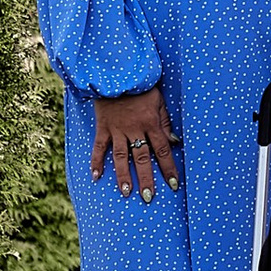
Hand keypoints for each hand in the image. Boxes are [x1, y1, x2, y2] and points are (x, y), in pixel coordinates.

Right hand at [90, 83, 177, 200]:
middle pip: (142, 158)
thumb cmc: (142, 87)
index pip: (163, 151)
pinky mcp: (103, 127)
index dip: (168, 169)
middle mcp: (135, 130)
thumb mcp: (159, 101)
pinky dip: (96, 161)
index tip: (173, 185)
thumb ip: (166, 122)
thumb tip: (174, 143)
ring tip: (126, 192)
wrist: (117, 73)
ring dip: (123, 175)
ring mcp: (117, 130)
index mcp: (151, 124)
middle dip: (146, 179)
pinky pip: (99, 147)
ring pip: (121, 156)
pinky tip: (95, 177)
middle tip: (148, 197)